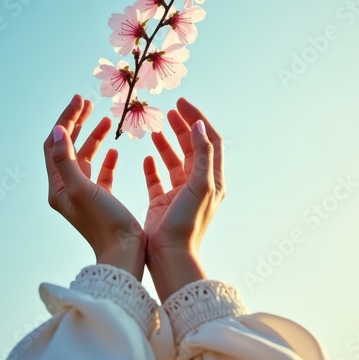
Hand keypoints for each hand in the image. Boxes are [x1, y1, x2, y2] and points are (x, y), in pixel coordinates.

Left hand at [44, 95, 145, 279]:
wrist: (123, 252)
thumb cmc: (104, 222)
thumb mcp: (81, 188)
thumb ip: (67, 159)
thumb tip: (58, 130)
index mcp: (58, 186)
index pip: (55, 144)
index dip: (65, 120)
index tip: (80, 101)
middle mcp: (67, 188)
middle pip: (67, 147)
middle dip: (77, 123)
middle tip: (89, 103)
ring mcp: (84, 192)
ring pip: (85, 157)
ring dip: (93, 137)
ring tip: (105, 120)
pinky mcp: (100, 197)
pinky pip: (100, 172)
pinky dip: (105, 159)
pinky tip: (113, 150)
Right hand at [143, 97, 224, 299]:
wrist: (169, 255)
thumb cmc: (187, 223)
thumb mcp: (200, 185)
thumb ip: (202, 154)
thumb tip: (198, 125)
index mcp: (212, 179)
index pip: (209, 140)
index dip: (198, 119)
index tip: (181, 103)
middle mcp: (198, 184)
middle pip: (192, 147)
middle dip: (182, 127)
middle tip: (169, 110)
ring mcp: (180, 193)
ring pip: (174, 161)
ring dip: (167, 144)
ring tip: (155, 129)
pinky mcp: (163, 202)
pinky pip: (158, 179)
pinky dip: (153, 167)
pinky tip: (146, 158)